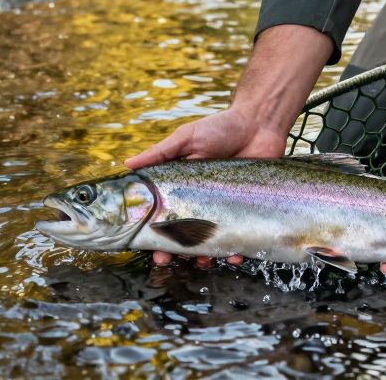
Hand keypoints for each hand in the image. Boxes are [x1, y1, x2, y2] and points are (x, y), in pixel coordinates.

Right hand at [126, 108, 285, 266]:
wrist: (259, 124)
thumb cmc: (220, 128)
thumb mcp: (187, 138)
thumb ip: (160, 152)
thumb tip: (127, 165)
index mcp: (180, 188)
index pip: (161, 217)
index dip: (153, 235)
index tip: (149, 248)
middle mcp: (199, 203)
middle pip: (181, 236)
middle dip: (173, 253)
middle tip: (168, 261)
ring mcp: (222, 210)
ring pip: (209, 244)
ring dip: (203, 258)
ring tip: (203, 261)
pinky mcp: (246, 212)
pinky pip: (239, 238)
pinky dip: (235, 252)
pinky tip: (234, 255)